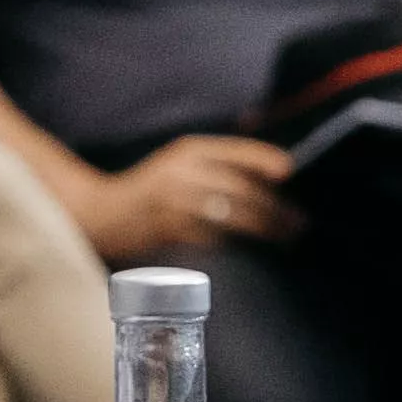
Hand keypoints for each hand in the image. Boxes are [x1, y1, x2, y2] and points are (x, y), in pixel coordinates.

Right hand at [80, 134, 289, 259]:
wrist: (105, 215)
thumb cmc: (153, 191)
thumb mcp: (182, 163)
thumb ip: (221, 163)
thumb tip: (277, 168)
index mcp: (189, 150)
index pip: (235, 151)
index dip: (263, 159)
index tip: (288, 170)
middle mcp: (182, 172)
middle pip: (239, 188)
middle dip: (274, 207)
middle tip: (297, 222)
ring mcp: (174, 202)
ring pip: (230, 215)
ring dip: (263, 228)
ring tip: (285, 237)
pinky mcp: (168, 230)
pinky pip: (212, 238)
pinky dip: (235, 244)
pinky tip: (252, 251)